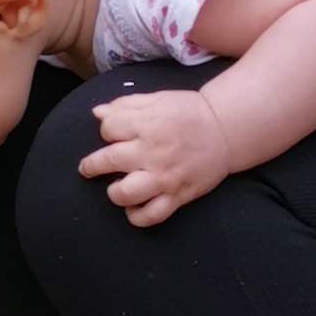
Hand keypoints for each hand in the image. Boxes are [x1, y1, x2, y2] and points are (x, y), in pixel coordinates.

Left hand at [77, 87, 235, 225]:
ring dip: (114, 193)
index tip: (111, 134)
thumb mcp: (158, 99)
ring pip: (125, 193)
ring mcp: (165, 177)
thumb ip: (126, 105)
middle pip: (109, 160)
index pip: (108, 129)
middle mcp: (153, 152)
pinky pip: (151, 215)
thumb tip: (97, 113)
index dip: (106, 131)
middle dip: (92, 165)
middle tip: (89, 168)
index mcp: (147, 124)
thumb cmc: (189, 112)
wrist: (226, 130)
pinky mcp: (178, 195)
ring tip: (115, 188)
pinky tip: (133, 208)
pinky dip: (137, 216)